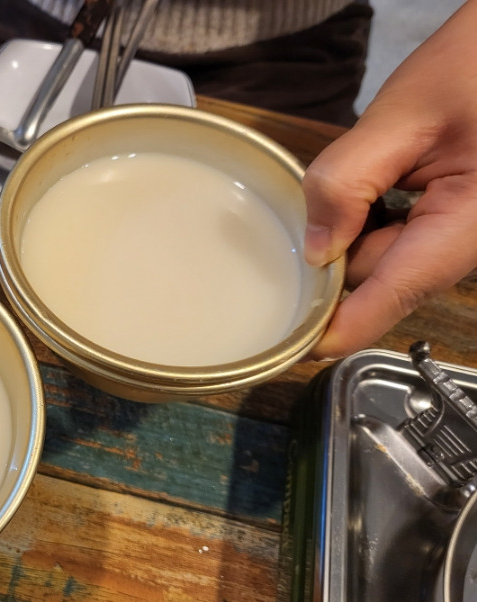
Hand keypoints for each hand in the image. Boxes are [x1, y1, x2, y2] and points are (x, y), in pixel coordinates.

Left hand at [302, 0, 476, 359]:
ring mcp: (455, 232)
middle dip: (331, 257)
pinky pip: (394, 235)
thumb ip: (350, 180)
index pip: (388, 302)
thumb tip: (315, 247)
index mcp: (462, 230)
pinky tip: (363, 184)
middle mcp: (462, 243)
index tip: (285, 342)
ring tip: (355, 177)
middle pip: (375, 279)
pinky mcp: (448, 217)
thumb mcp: (408, 115)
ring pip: (381, 258)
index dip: (333, 328)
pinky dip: (366, 218)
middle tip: (298, 218)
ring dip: (348, 232)